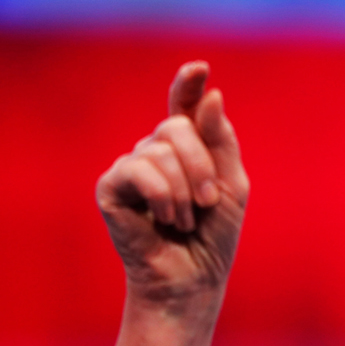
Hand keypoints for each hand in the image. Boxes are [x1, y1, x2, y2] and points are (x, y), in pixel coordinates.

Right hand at [96, 61, 249, 304]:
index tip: (199, 68)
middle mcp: (156, 150)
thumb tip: (210, 95)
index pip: (184, 105)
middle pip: (177, 125)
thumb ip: (221, 140)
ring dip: (184, 190)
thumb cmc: (214, 234)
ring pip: (160, 149)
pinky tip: (165, 220)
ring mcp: (131, 166)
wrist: (193, 277)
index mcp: (188, 147)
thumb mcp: (231, 184)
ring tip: (185, 220)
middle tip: (208, 202)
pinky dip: (162, 196)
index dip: (188, 84)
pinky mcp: (111, 187)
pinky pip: (138, 169)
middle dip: (202, 165)